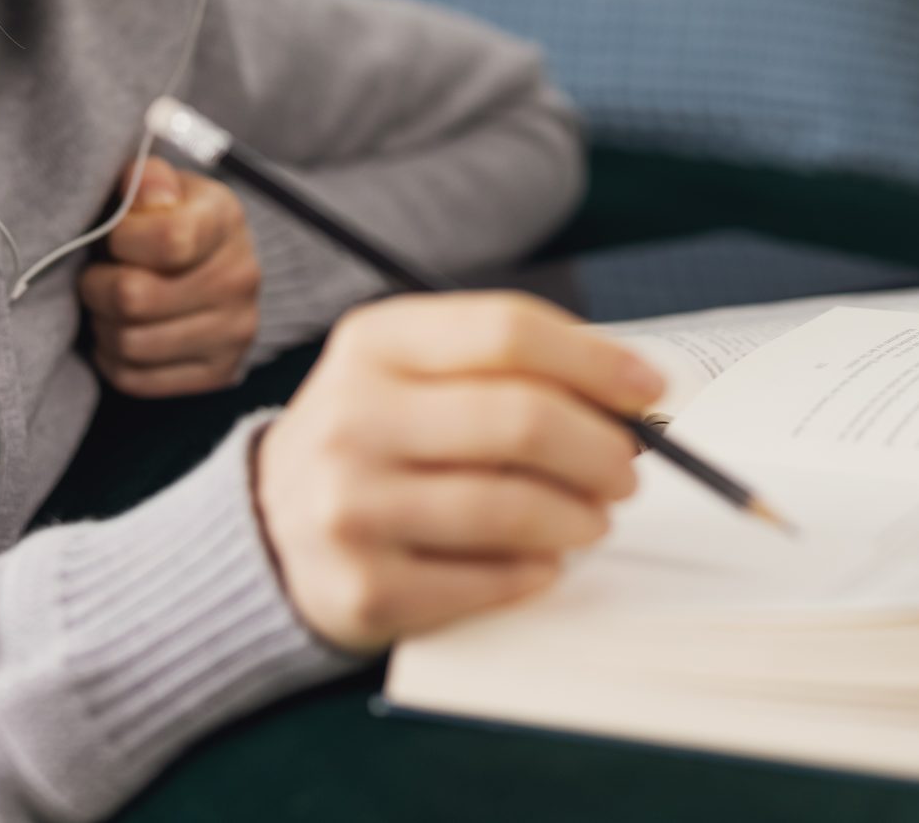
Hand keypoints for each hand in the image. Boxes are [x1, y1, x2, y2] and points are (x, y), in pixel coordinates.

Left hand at [78, 154, 260, 396]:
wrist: (213, 267)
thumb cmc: (169, 218)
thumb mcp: (158, 184)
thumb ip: (145, 178)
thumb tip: (145, 194)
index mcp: (225, 218)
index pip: (167, 240)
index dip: (120, 240)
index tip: (113, 237)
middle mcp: (240, 278)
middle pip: (134, 298)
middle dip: (97, 286)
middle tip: (97, 275)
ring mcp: (235, 331)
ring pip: (129, 344)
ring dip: (102, 325)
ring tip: (107, 305)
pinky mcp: (219, 373)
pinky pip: (136, 379)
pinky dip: (113, 359)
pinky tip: (121, 332)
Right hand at [250, 291, 666, 653]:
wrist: (268, 528)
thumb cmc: (378, 438)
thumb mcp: (413, 372)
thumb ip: (508, 367)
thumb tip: (634, 391)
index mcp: (374, 342)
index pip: (507, 331)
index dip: (595, 360)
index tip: (650, 390)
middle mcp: (354, 415)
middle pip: (520, 419)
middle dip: (600, 449)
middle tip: (628, 471)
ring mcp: (351, 505)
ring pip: (511, 507)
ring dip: (579, 517)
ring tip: (592, 519)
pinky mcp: (363, 587)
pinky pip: (485, 581)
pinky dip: (535, 573)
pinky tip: (542, 562)